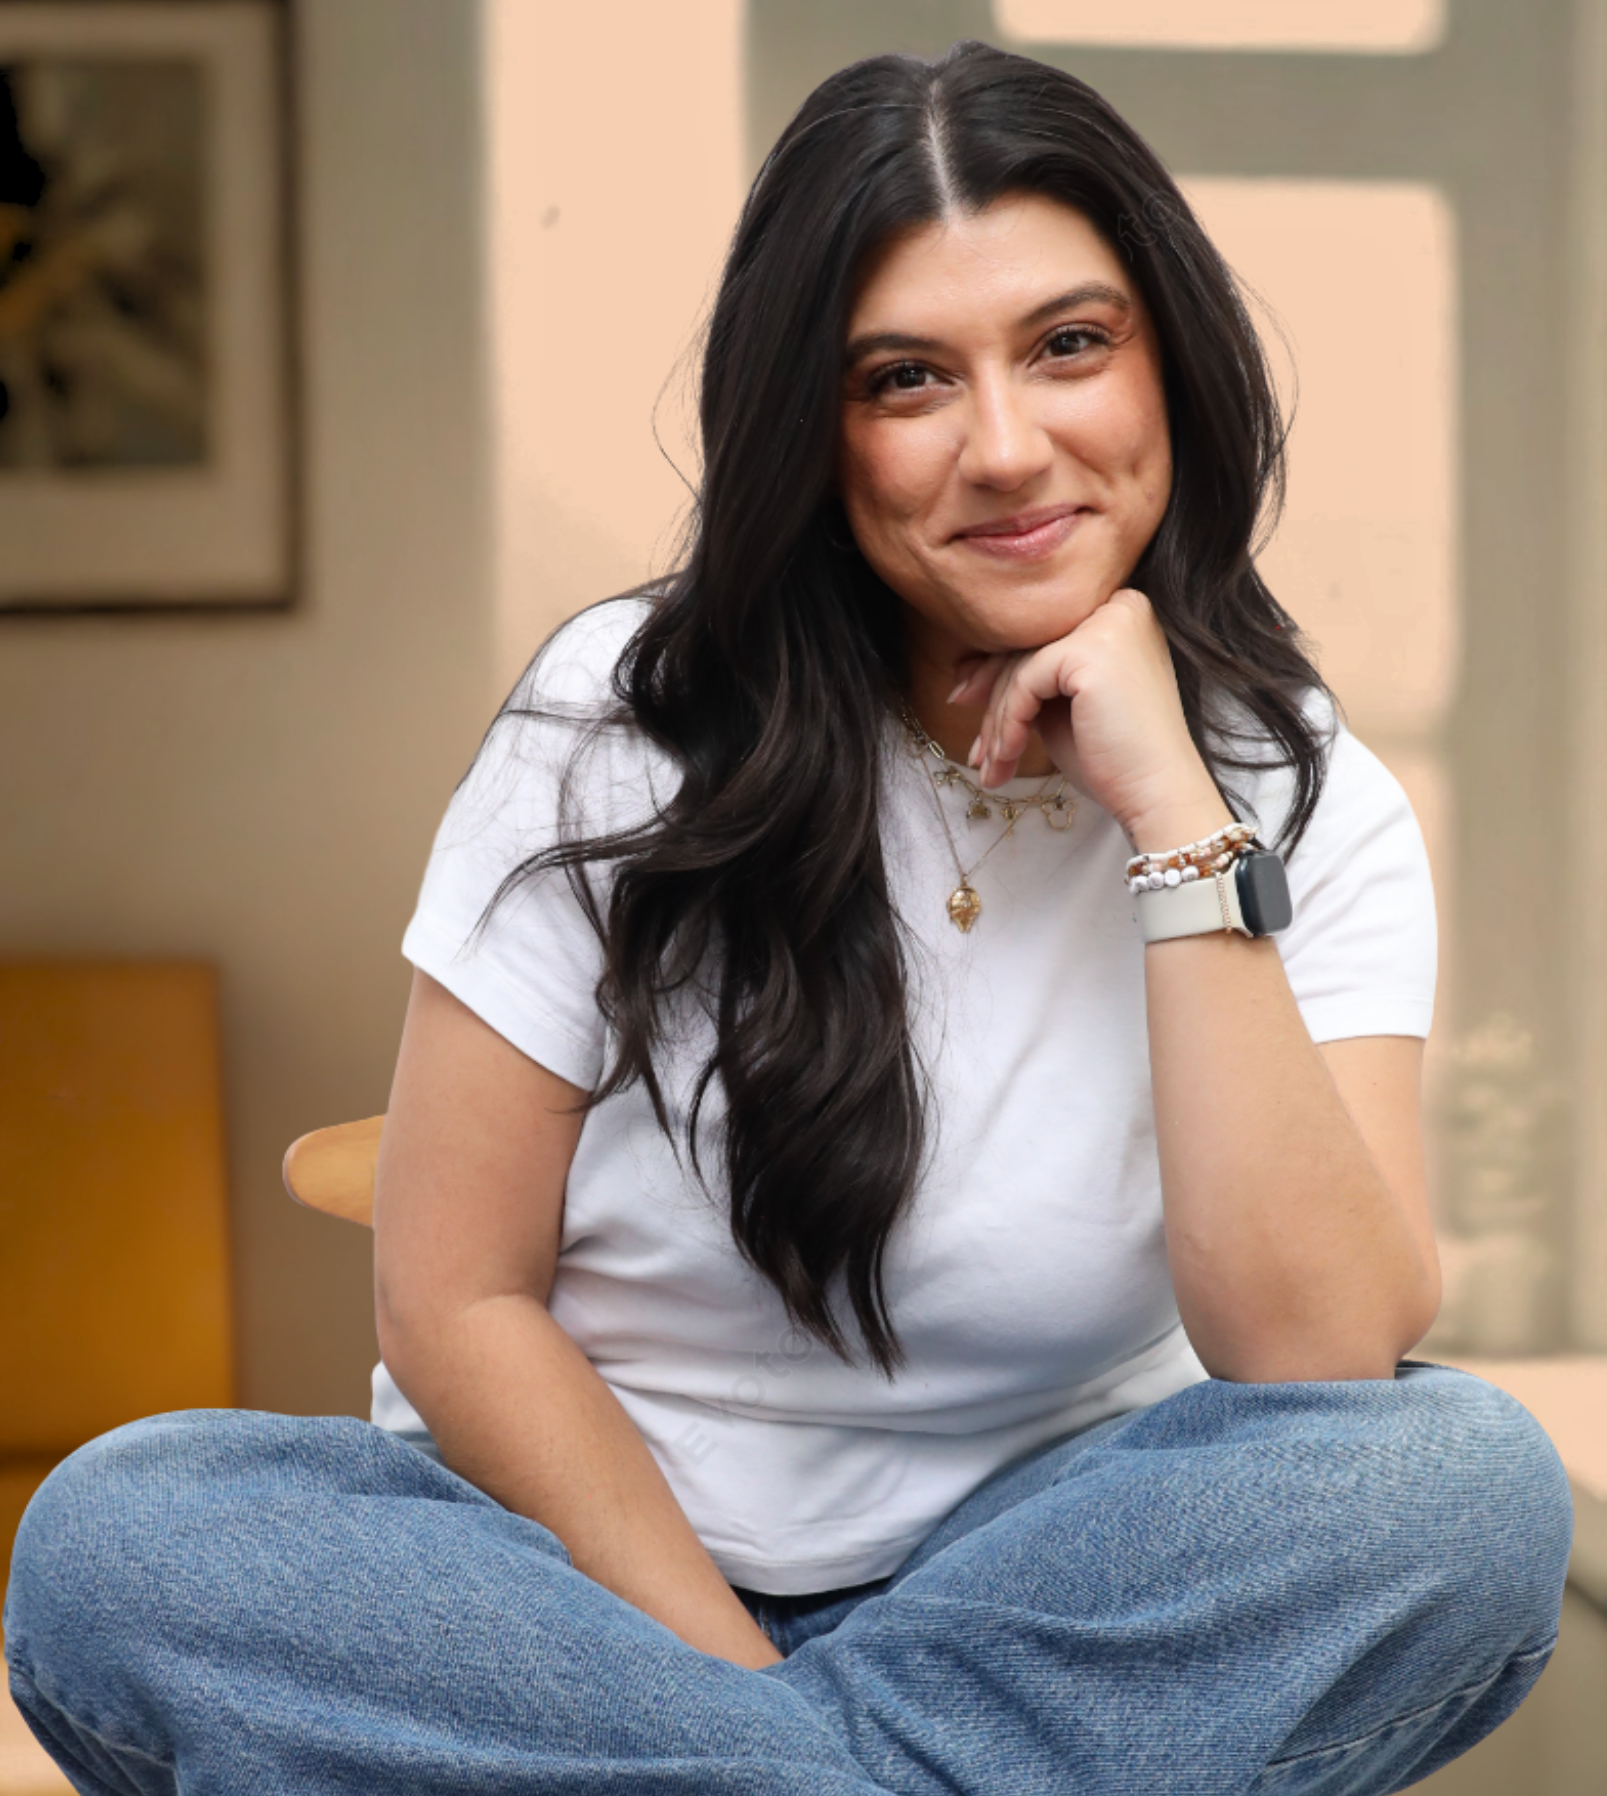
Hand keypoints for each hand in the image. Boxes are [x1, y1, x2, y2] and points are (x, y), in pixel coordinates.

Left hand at [948, 588, 1230, 849]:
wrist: (1158, 795)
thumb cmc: (1115, 758)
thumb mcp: (1062, 706)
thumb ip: (1028, 679)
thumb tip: (966, 668)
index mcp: (1120, 612)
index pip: (1041, 634)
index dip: (996, 670)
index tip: (964, 701)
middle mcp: (1119, 606)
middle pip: (1028, 645)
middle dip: (990, 699)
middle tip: (974, 747)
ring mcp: (1108, 623)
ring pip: (1021, 665)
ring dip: (997, 723)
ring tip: (992, 767)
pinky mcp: (1091, 650)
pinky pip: (1025, 681)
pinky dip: (1009, 723)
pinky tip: (1008, 757)